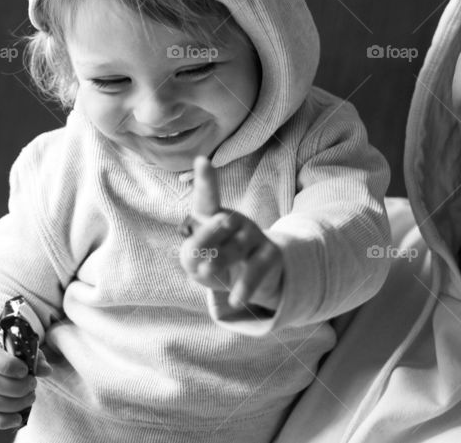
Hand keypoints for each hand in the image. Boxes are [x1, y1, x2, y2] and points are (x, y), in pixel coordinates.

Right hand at [0, 327, 51, 428]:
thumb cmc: (0, 346)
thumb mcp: (13, 342)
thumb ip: (31, 353)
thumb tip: (46, 370)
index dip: (9, 366)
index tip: (25, 371)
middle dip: (18, 387)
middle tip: (33, 385)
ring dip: (14, 403)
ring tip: (30, 398)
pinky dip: (1, 420)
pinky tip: (18, 418)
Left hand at [179, 156, 283, 308]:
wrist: (250, 281)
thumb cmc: (215, 261)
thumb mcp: (194, 260)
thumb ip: (190, 256)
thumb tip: (201, 262)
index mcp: (212, 215)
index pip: (207, 196)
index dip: (205, 179)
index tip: (202, 160)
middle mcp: (234, 220)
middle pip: (219, 224)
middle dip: (203, 240)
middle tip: (193, 258)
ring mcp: (253, 235)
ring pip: (236, 247)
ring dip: (220, 260)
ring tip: (206, 273)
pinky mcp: (270, 255)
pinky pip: (256, 270)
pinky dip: (244, 285)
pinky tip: (235, 299)